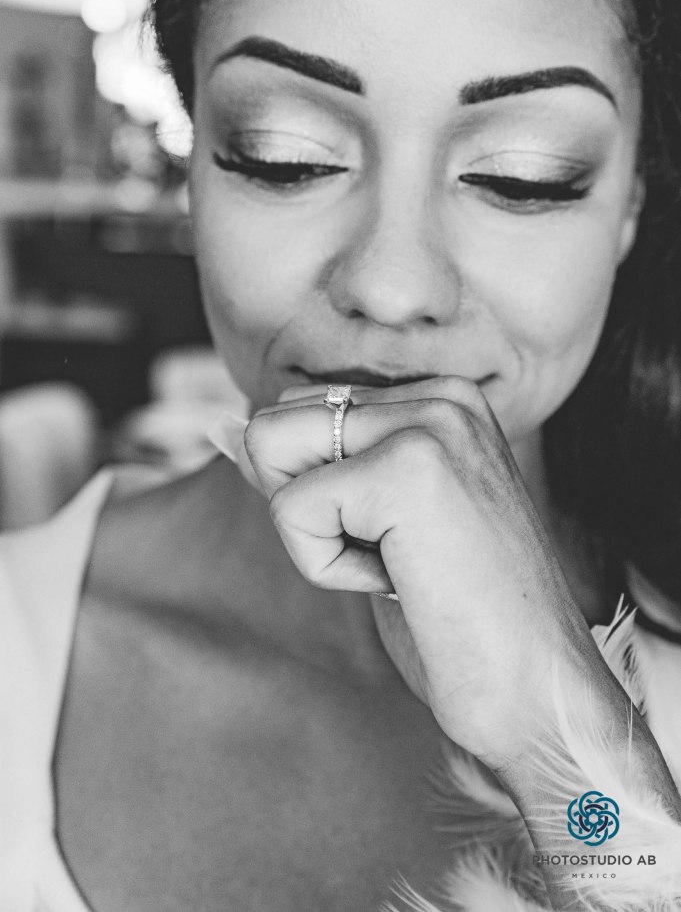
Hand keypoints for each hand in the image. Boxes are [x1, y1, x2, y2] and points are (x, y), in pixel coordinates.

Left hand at [244, 377, 601, 769]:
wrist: (533, 689)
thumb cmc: (455, 615)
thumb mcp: (371, 522)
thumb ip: (303, 464)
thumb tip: (221, 427)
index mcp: (440, 398)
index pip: (301, 409)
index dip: (315, 492)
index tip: (393, 538)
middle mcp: (440, 395)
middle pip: (277, 421)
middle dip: (305, 505)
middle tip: (391, 554)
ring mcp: (429, 425)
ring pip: (271, 450)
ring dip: (313, 532)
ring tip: (395, 563)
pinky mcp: (407, 470)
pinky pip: (292, 509)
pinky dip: (326, 566)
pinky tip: (400, 582)